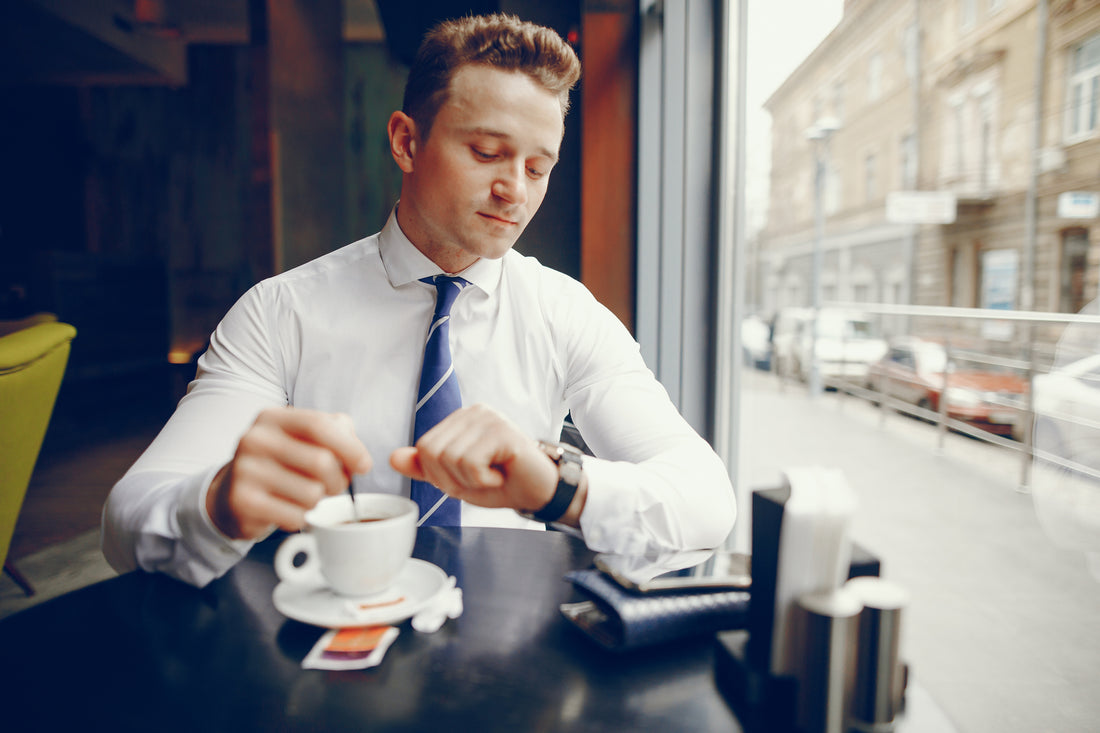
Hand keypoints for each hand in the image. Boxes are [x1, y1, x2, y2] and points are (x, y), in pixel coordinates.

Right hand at [206, 408, 371, 538]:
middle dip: (338, 480)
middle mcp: (254, 439)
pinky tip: (286, 509)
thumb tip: (359, 457)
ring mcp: (245, 470)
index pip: (319, 425)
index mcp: (272, 418)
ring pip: (312, 493)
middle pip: (321, 462)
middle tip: (332, 485)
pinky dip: (300, 518)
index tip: (364, 465)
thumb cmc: (281, 463)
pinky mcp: (242, 502)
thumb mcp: (304, 438)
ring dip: (317, 501)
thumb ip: (337, 433)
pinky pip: (295, 517)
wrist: (231, 493)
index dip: (349, 446)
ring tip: (303, 495)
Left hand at [389, 404, 585, 524]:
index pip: (424, 447)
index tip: (466, 479)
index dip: (439, 475)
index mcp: (460, 420)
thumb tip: (393, 457)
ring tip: (492, 476)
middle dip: (451, 479)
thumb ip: (426, 468)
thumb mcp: (456, 479)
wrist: (539, 492)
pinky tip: (501, 474)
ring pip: (449, 458)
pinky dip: (483, 480)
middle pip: (432, 452)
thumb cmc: (502, 483)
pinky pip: (470, 462)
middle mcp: (473, 412)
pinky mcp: (501, 430)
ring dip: (469, 481)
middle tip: (480, 480)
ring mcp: (488, 418)